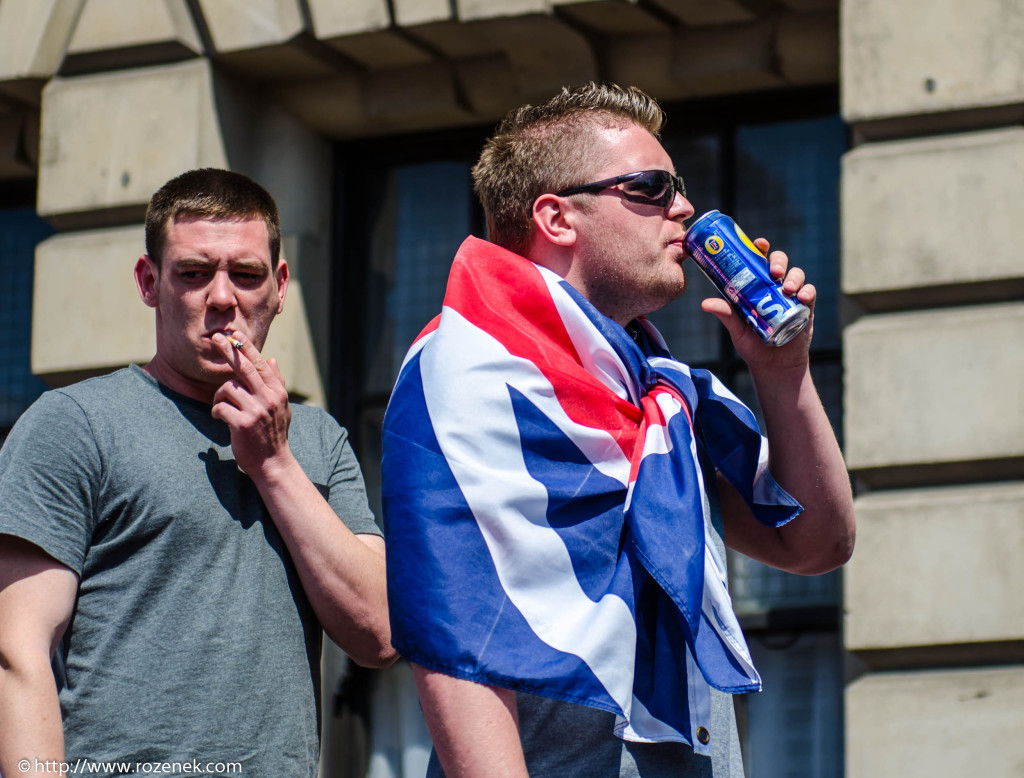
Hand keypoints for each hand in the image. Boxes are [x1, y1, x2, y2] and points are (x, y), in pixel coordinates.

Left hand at [210, 332, 291, 475]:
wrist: (273, 463)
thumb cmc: (274, 433)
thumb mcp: (282, 407)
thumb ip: (276, 383)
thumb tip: (272, 359)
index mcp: (277, 392)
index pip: (260, 364)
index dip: (246, 347)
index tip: (234, 334)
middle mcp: (268, 398)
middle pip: (244, 368)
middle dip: (228, 350)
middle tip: (215, 338)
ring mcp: (255, 411)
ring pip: (228, 388)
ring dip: (220, 396)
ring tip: (223, 406)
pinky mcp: (241, 424)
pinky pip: (220, 407)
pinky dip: (217, 411)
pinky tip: (221, 418)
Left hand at [700, 237, 815, 372]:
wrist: (773, 365)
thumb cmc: (752, 343)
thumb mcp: (737, 328)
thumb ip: (725, 314)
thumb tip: (704, 303)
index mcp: (757, 286)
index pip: (760, 261)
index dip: (761, 248)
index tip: (760, 243)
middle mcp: (775, 287)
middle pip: (780, 263)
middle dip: (779, 261)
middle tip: (774, 271)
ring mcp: (792, 296)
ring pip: (797, 275)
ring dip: (794, 277)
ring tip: (786, 288)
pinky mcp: (806, 308)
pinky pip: (810, 293)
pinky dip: (808, 292)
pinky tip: (802, 297)